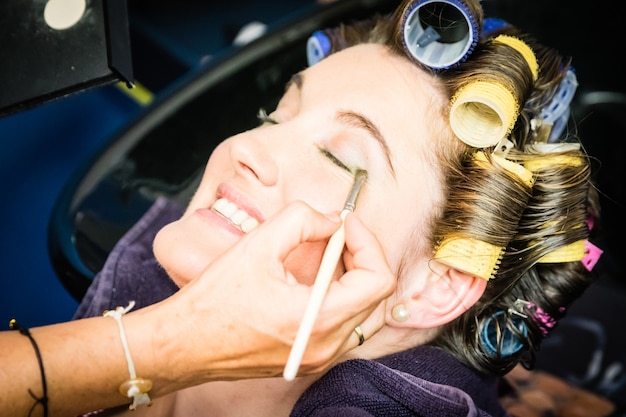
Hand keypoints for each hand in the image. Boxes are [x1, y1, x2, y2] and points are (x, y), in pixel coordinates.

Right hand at [141, 201, 394, 386]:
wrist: (184, 344)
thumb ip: (303, 220)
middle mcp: (326, 346)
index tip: (345, 223)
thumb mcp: (259, 244)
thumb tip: (331, 221)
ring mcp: (319, 357)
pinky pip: (342, 324)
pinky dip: (338, 295)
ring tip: (324, 251)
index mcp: (318, 319)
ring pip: (362, 311)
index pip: (378, 280)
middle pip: (375, 296)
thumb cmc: (214, 300)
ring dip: (351, 276)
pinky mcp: (307, 358)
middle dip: (361, 256)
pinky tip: (311, 276)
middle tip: (336, 233)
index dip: (367, 242)